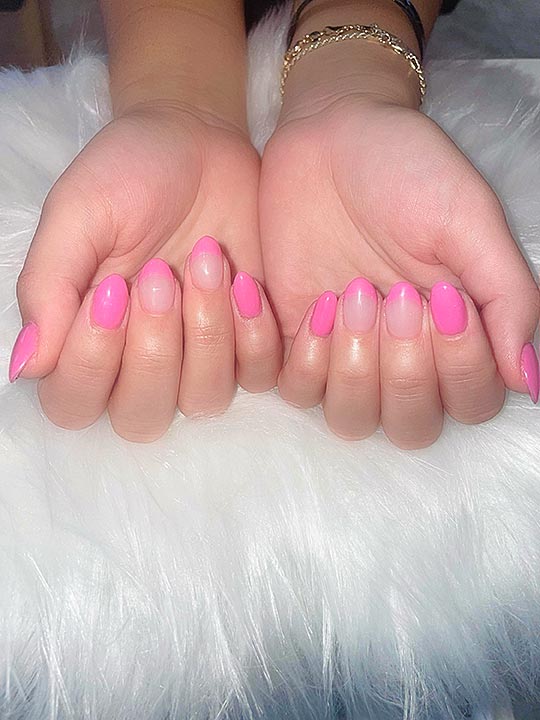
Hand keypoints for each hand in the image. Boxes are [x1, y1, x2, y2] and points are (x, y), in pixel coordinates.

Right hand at [11, 104, 280, 440]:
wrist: (201, 142)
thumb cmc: (129, 175)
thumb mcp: (77, 215)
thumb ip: (48, 287)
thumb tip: (25, 367)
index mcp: (85, 339)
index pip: (74, 401)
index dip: (91, 361)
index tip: (112, 289)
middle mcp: (141, 362)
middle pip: (140, 416)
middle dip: (153, 349)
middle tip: (161, 273)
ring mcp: (200, 358)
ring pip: (202, 399)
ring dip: (206, 334)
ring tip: (207, 260)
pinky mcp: (252, 343)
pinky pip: (260, 376)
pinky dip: (256, 334)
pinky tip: (249, 282)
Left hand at [260, 49, 538, 447]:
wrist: (327, 133)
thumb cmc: (405, 169)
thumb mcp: (469, 220)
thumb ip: (506, 298)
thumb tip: (528, 381)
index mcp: (455, 332)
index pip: (471, 401)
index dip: (458, 367)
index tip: (440, 296)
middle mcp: (401, 354)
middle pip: (411, 426)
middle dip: (403, 369)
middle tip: (392, 294)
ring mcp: (344, 351)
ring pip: (350, 419)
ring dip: (352, 368)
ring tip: (349, 294)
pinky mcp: (293, 338)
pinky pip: (294, 390)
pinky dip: (302, 358)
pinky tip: (314, 301)